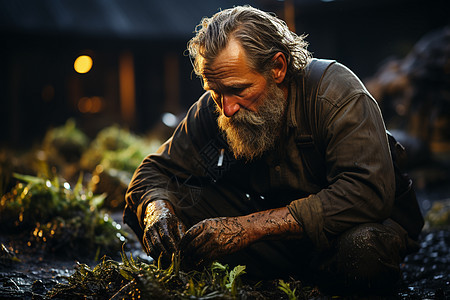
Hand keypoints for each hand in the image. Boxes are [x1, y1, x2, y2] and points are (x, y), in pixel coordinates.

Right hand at [142, 200, 185, 264]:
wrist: (156, 213)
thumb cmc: (170, 220)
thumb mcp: (177, 224)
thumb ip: (181, 234)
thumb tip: (185, 248)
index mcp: (162, 222)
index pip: (166, 237)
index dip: (172, 247)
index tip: (179, 254)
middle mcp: (152, 228)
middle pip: (157, 244)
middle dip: (166, 254)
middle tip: (174, 261)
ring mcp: (147, 234)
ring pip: (152, 249)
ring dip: (160, 258)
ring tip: (169, 263)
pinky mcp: (144, 239)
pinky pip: (149, 250)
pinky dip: (156, 257)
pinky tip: (163, 260)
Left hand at [179, 207, 302, 267]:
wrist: (246, 228)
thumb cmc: (231, 225)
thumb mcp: (214, 222)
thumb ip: (203, 229)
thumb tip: (192, 238)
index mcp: (205, 224)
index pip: (188, 234)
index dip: (183, 243)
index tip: (181, 247)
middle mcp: (208, 232)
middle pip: (191, 245)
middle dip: (186, 252)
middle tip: (184, 256)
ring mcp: (213, 242)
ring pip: (197, 253)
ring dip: (194, 259)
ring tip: (192, 261)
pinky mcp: (219, 251)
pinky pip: (206, 259)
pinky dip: (202, 263)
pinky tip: (200, 264)